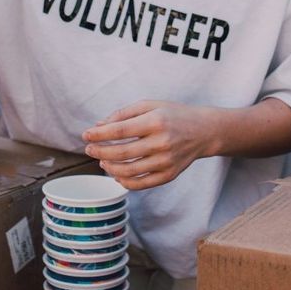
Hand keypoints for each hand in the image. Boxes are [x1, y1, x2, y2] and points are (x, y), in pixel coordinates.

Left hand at [82, 100, 215, 189]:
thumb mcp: (150, 105)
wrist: (204, 131)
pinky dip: (124, 181)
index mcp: (156, 121)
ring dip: (109, 167)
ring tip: (102, 161)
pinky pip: (141, 184)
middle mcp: (162, 142)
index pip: (120, 131)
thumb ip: (123, 114)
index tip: (86, 135)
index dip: (99, 134)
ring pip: (129, 171)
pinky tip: (117, 173)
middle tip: (89, 149)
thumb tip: (98, 126)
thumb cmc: (174, 114)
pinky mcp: (169, 175)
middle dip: (100, 152)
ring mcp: (166, 161)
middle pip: (121, 153)